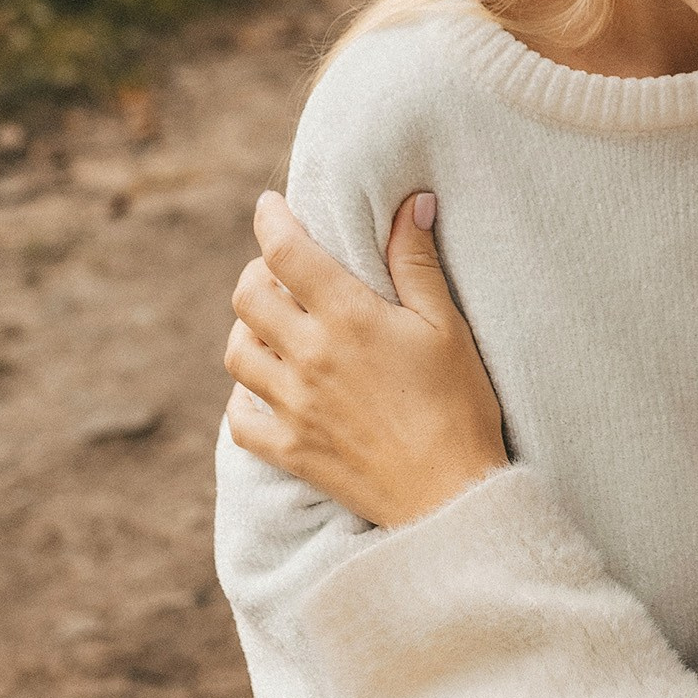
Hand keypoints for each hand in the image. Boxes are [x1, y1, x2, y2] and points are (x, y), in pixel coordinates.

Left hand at [223, 190, 508, 527]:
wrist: (452, 496)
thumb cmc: (460, 405)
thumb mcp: (447, 325)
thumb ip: (417, 261)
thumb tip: (410, 201)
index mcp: (348, 318)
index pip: (285, 251)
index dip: (270, 218)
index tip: (269, 205)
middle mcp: (309, 357)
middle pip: (247, 296)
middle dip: (257, 272)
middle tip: (281, 271)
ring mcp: (293, 406)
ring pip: (236, 352)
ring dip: (248, 330)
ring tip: (273, 326)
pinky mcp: (289, 450)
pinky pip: (239, 417)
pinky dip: (244, 396)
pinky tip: (266, 388)